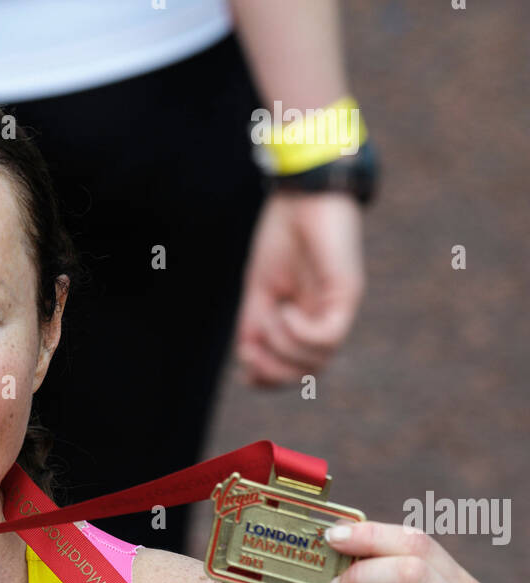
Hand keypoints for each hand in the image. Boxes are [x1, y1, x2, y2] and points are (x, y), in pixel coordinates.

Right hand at [235, 191, 364, 387]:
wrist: (302, 194)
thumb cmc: (282, 235)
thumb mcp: (260, 291)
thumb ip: (255, 327)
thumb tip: (249, 363)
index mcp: (306, 321)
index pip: (297, 370)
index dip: (270, 378)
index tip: (246, 365)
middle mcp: (326, 320)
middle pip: (308, 373)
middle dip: (274, 368)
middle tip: (252, 346)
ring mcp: (338, 309)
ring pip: (317, 360)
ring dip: (283, 344)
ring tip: (273, 313)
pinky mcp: (347, 294)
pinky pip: (327, 337)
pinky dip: (300, 333)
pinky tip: (286, 309)